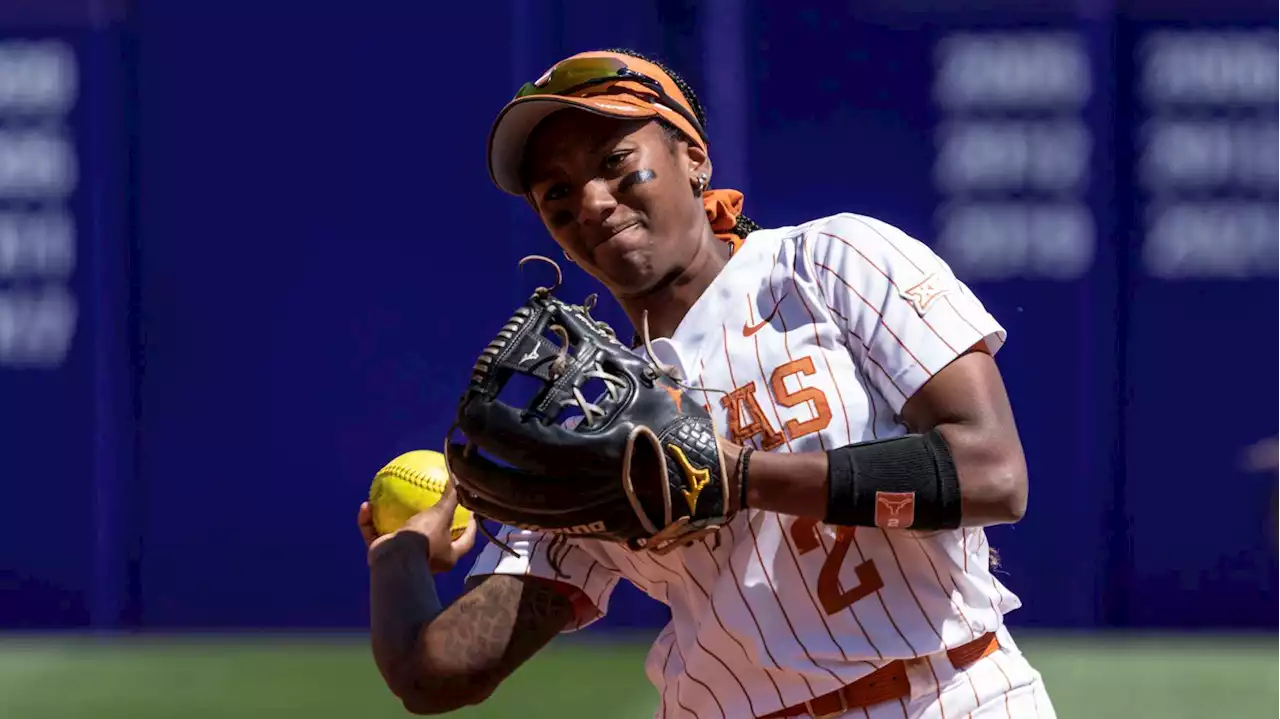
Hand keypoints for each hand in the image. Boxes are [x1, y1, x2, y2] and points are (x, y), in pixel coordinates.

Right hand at [358, 478, 478, 573]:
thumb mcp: (440, 515)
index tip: (471, 514)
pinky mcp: (383, 556)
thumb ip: (450, 499)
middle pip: (432, 541)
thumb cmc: (423, 539)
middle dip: (430, 525)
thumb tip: (458, 480)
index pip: (465, 541)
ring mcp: (403, 558)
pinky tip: (365, 506)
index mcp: (447, 556)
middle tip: (430, 505)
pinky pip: (374, 535)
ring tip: (386, 500)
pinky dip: (368, 522)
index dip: (470, 528)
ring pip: (398, 536)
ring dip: (389, 518)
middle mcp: (427, 560)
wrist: (396, 561)